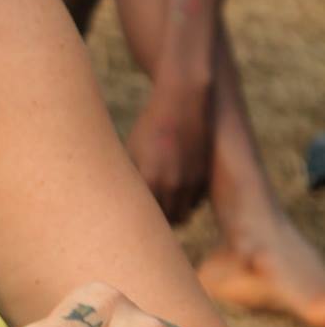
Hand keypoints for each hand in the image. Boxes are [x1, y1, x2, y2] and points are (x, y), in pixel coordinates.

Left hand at [125, 75, 212, 225]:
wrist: (182, 102)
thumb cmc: (149, 128)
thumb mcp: (131, 152)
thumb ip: (128, 181)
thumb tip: (122, 204)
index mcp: (150, 179)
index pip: (144, 218)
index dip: (137, 222)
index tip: (131, 220)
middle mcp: (173, 184)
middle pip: (165, 223)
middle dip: (156, 224)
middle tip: (146, 217)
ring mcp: (192, 181)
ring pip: (183, 215)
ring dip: (172, 214)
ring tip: (161, 204)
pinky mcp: (205, 176)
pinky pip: (195, 202)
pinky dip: (186, 202)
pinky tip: (176, 190)